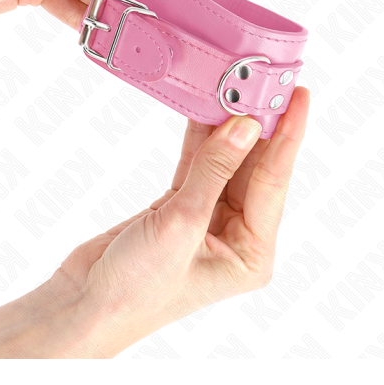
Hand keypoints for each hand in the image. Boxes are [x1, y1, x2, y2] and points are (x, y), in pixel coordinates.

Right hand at [0, 87, 308, 358]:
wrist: (85, 304)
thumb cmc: (136, 288)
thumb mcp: (180, 225)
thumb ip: (214, 171)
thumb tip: (246, 125)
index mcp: (251, 253)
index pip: (273, 182)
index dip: (287, 135)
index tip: (299, 95)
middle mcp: (236, 235)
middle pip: (255, 168)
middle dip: (262, 125)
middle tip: (272, 80)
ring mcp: (207, 218)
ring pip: (226, 161)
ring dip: (229, 126)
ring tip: (241, 84)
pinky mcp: (180, 206)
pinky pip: (197, 163)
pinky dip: (200, 137)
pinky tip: (205, 107)